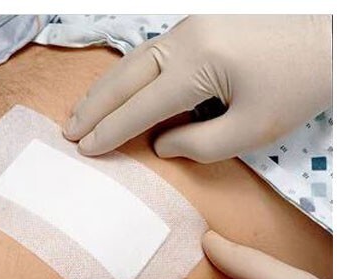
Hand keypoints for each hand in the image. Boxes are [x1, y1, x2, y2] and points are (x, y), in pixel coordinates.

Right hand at [64, 15, 331, 162]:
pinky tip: (117, 91)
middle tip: (68, 131)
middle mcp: (185, 37)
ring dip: (105, 90)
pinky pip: (150, 54)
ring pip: (133, 62)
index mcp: (197, 62)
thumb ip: (199, 144)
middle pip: (124, 77)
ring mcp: (190, 26)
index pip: (140, 106)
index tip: (85, 150)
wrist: (334, 32)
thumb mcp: (252, 128)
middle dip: (94, 107)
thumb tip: (161, 143)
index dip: (110, 132)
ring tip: (82, 113)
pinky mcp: (199, 26)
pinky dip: (127, 77)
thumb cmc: (301, 82)